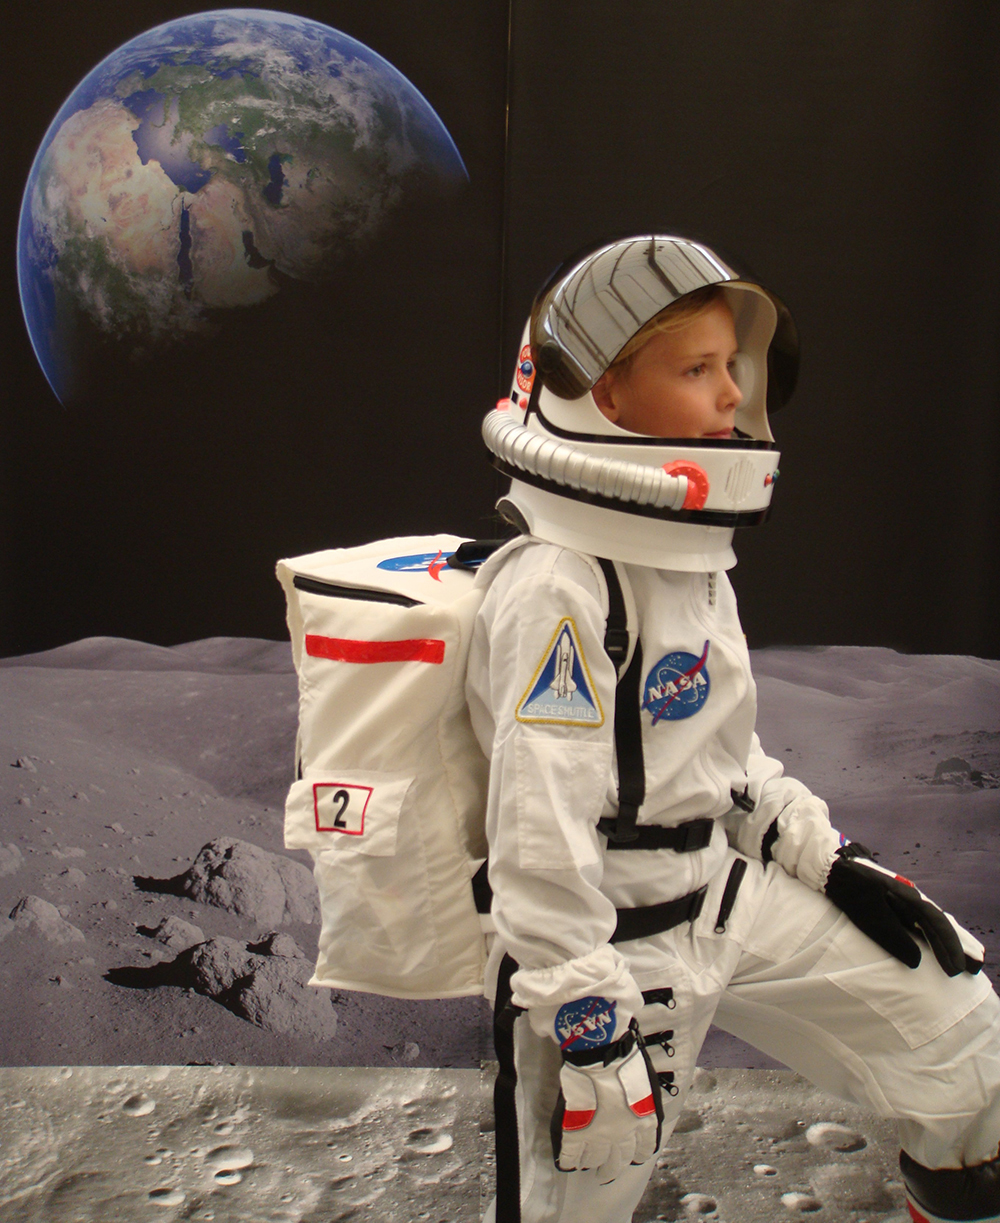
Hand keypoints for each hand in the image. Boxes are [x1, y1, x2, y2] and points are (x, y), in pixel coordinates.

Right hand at [551, 1022, 661, 1182]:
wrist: (603, 1057)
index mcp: (644, 1122)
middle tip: (605, 1173)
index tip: (633, 1158)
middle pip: (618, 1160)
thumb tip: (637, 1102)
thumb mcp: (646, 1084)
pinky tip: (567, 1162)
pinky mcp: (577, 1132)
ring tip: (586, 1165)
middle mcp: (624, 1135)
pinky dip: (569, 1160)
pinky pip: (572, 1153)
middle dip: (612, 1168)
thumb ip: (643, 1100)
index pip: (643, 1149)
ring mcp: (599, 1136)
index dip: (637, 1155)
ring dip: (590, 1163)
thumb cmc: (627, 1061)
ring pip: (595, 1159)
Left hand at [825, 844, 981, 976]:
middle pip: (939, 923)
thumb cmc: (850, 889)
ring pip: (930, 922)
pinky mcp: (893, 902)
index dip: (949, 948)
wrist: (832, 868)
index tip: (957, 969)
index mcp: (908, 897)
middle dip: (954, 947)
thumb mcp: (868, 915)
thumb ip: (892, 937)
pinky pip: (917, 921)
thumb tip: (916, 961)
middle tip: (969, 969)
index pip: (937, 925)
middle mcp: (910, 897)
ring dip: (943, 941)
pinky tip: (932, 944)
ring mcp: (902, 899)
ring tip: (958, 961)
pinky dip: (929, 934)